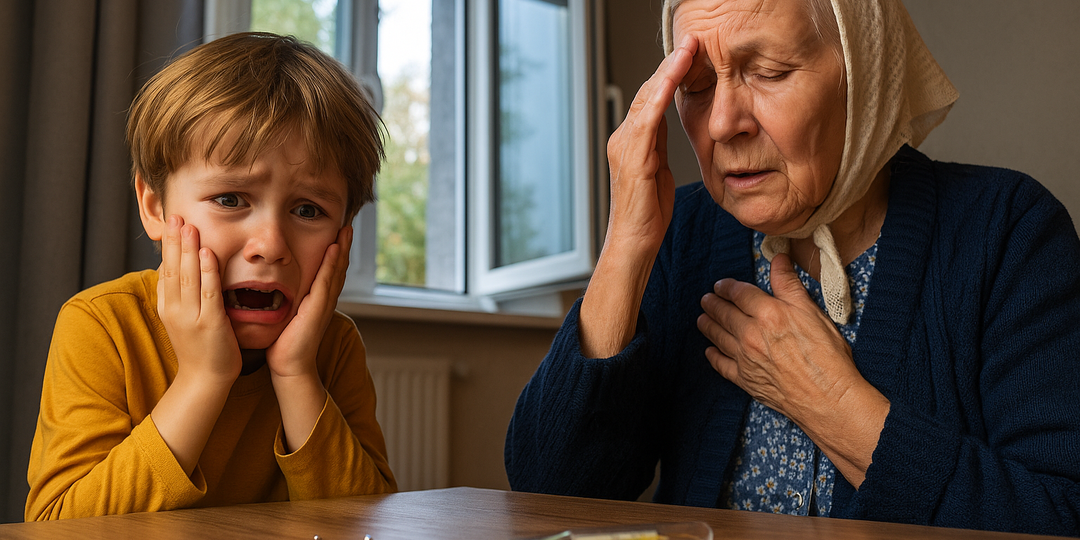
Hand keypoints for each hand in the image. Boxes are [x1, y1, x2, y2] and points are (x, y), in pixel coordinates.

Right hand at [153, 215, 241, 474]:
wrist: (205, 380)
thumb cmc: (199, 348)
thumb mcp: (182, 318)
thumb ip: (178, 296)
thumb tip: (172, 272)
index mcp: (168, 306)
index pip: (166, 269)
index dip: (168, 245)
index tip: (171, 222)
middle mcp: (175, 308)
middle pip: (173, 268)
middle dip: (175, 240)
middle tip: (176, 215)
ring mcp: (191, 316)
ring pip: (187, 276)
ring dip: (188, 249)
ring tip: (189, 225)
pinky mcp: (209, 323)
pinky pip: (208, 292)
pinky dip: (207, 272)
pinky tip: (207, 254)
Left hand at [265, 226, 351, 452]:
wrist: (289, 366)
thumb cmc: (284, 344)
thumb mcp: (286, 316)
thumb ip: (285, 301)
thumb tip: (271, 288)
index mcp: (317, 300)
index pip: (328, 271)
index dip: (334, 253)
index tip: (336, 233)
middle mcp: (325, 300)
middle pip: (338, 267)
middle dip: (343, 246)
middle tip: (347, 226)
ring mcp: (324, 304)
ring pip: (336, 271)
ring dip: (342, 250)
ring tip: (346, 231)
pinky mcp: (319, 308)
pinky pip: (327, 282)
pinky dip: (332, 264)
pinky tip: (334, 249)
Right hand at [603, 35, 696, 258]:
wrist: (634, 243)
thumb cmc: (648, 215)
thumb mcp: (660, 172)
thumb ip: (660, 146)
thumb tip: (668, 123)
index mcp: (632, 142)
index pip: (651, 99)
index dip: (669, 75)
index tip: (689, 54)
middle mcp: (623, 138)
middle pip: (648, 92)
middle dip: (670, 64)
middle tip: (691, 40)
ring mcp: (625, 145)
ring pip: (647, 97)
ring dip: (668, 70)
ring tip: (687, 48)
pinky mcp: (632, 156)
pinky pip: (648, 116)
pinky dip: (661, 93)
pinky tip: (674, 75)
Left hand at [697, 253, 888, 485]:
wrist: (828, 400)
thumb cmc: (827, 357)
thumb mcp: (813, 313)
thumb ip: (790, 286)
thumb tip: (778, 259)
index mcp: (769, 314)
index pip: (739, 293)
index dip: (728, 286)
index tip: (722, 284)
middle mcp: (751, 334)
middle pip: (724, 313)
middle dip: (713, 303)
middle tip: (706, 299)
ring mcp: (745, 358)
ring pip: (718, 337)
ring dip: (707, 325)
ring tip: (701, 318)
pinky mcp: (745, 380)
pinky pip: (721, 365)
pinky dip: (713, 356)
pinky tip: (709, 351)